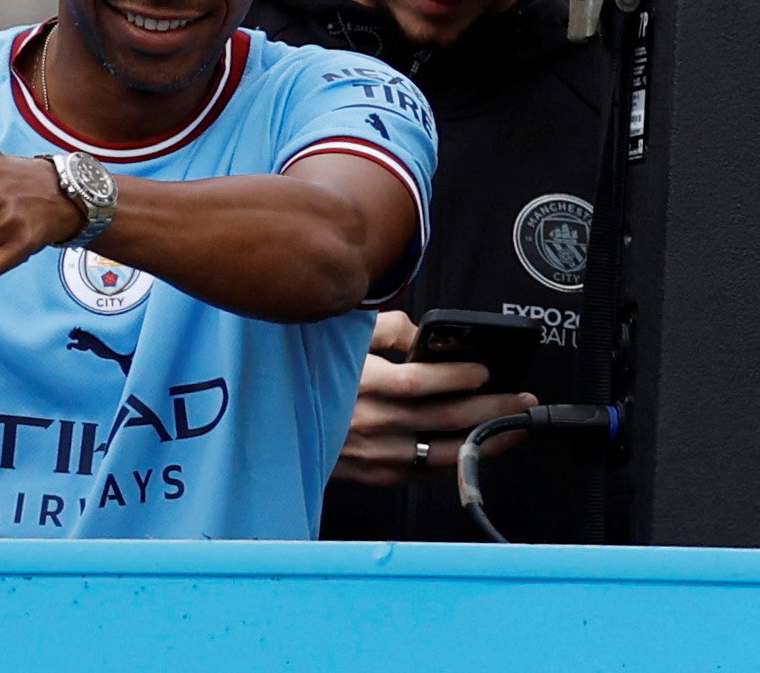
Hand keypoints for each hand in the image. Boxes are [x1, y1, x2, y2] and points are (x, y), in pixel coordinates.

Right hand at [331, 310, 537, 486]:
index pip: (418, 381)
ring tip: (514, 427)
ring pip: (445, 451)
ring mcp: (377, 453)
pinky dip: (457, 459)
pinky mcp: (379, 474)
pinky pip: (428, 470)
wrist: (282, 430)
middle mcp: (372, 421)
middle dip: (492, 408)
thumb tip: (421, 334)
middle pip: (444, 418)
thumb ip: (382, 329)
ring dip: (487, 440)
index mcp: (361, 383)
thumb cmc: (314, 381)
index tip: (484, 370)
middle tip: (521, 400)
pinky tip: (475, 447)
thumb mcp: (339, 341)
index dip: (456, 376)